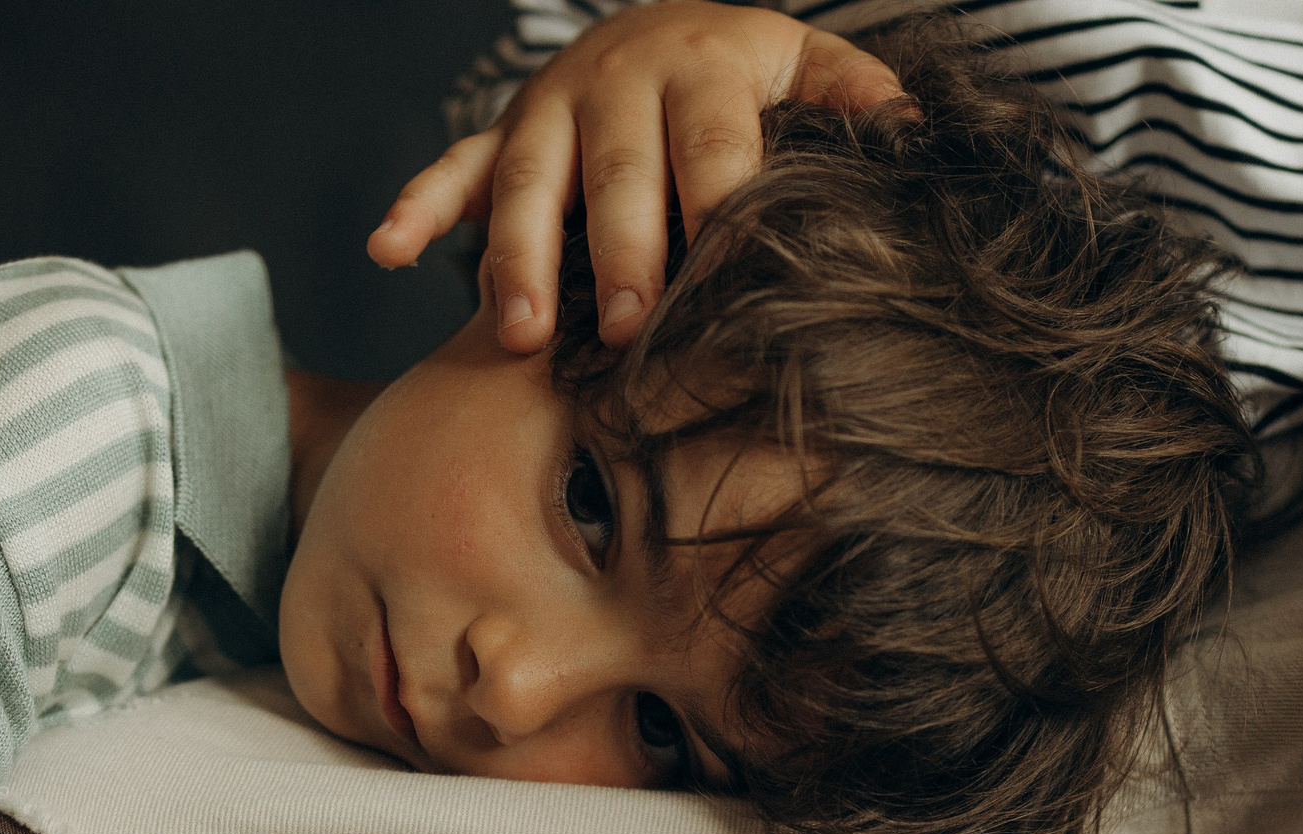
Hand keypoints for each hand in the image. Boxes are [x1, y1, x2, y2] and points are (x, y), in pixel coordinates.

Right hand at [367, 0, 900, 352]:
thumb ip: (854, 97)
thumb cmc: (742, 73)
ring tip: (518, 334)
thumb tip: (915, 135)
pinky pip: (454, 167)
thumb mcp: (803, 67)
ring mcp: (551, 108)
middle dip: (620, 252)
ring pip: (527, 182)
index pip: (714, 148)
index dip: (718, 210)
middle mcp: (619, 81)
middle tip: (628, 330)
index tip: (725, 281)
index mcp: (703, 69)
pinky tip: (387, 250)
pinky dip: (418, 206)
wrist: (662, 21)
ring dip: (516, 258)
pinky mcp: (504, 130)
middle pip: (617, 173)